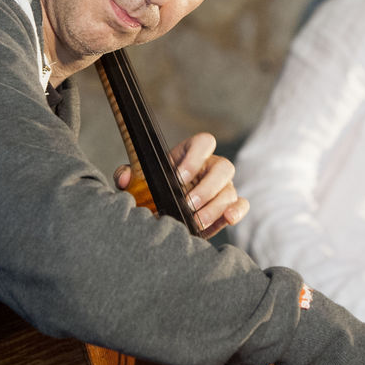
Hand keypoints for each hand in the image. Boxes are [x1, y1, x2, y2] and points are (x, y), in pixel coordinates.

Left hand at [113, 132, 248, 237]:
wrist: (162, 214)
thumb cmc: (152, 191)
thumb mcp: (138, 182)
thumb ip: (128, 175)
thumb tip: (123, 177)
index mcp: (191, 155)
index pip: (205, 142)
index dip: (196, 157)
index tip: (179, 177)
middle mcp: (211, 168)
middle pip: (224, 167)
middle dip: (206, 187)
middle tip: (188, 204)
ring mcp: (223, 187)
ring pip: (230, 190)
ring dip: (214, 207)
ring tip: (195, 222)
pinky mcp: (229, 206)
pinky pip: (241, 205)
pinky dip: (236, 211)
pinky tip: (227, 220)